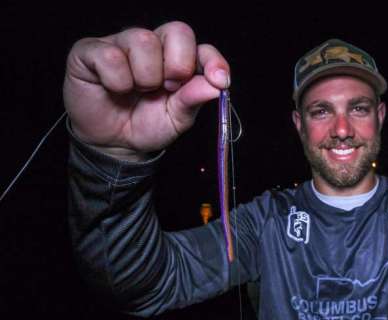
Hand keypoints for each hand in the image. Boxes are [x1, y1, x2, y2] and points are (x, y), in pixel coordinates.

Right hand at [63, 21, 229, 160]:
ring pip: (143, 40)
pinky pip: (110, 55)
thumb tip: (217, 87)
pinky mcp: (91, 51)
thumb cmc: (146, 125)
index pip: (201, 47)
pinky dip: (116, 80)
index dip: (213, 61)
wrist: (113, 144)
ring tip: (137, 91)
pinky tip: (114, 88)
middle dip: (178, 66)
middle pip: (177, 32)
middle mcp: (153, 46)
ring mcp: (121, 44)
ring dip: (145, 76)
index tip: (220, 81)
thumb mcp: (177, 119)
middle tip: (168, 89)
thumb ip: (194, 99)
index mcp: (177, 60)